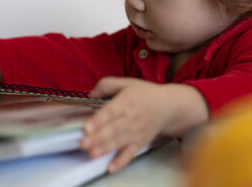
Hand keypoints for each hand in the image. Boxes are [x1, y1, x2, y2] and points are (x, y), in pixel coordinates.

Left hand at [80, 77, 208, 172]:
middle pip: (112, 129)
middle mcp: (131, 118)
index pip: (110, 112)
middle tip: (83, 143)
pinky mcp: (140, 142)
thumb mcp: (126, 83)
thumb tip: (91, 94)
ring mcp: (136, 132)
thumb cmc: (145, 94)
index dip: (99, 120)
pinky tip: (111, 167)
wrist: (168, 106)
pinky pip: (130, 153)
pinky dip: (121, 161)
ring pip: (118, 142)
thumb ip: (106, 85)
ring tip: (92, 154)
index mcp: (126, 102)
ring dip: (105, 149)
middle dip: (97, 138)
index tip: (87, 127)